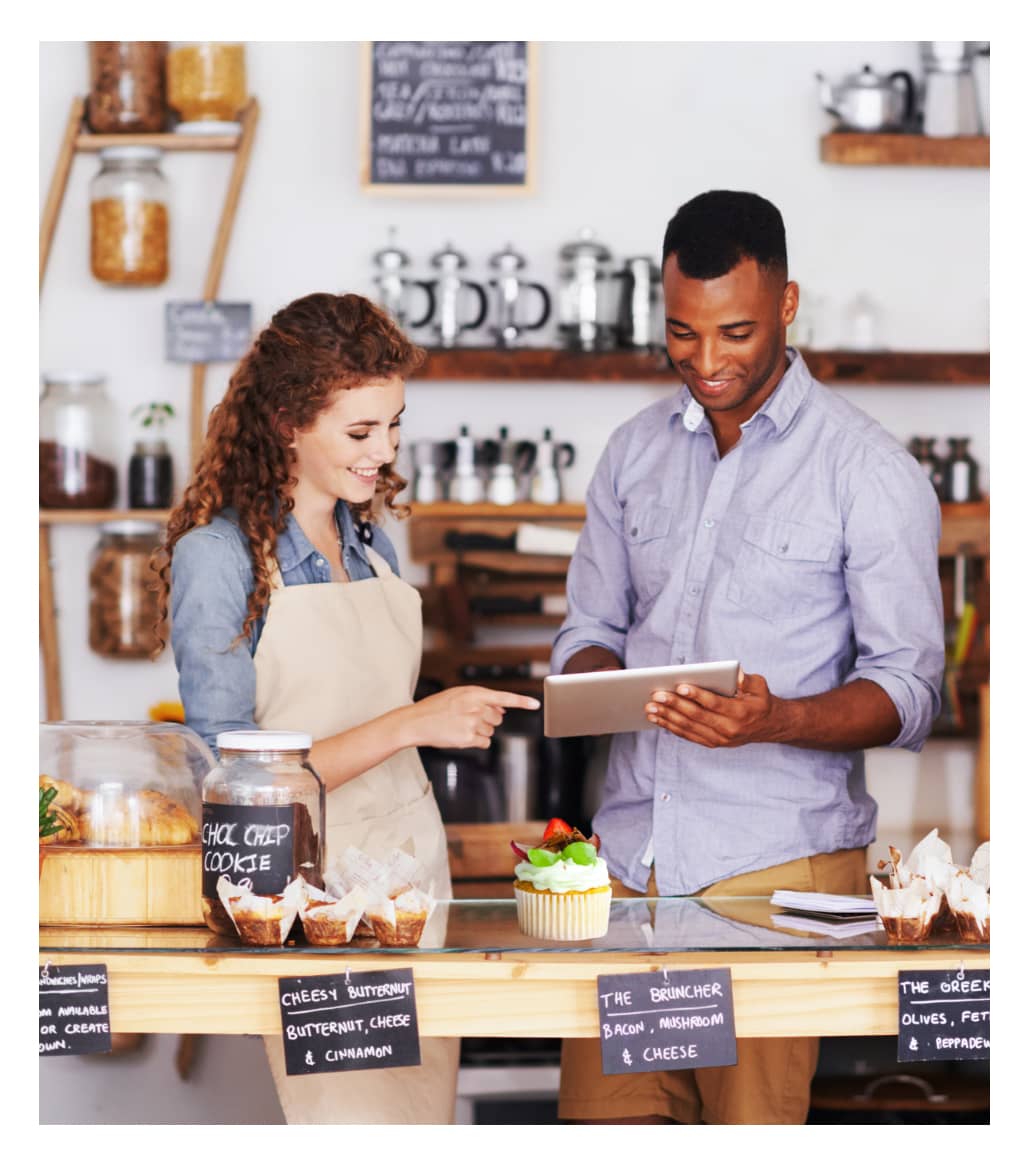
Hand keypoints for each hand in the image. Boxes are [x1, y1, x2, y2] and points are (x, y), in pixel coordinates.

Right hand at [401, 686, 539, 750]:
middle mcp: (476, 707)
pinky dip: (477, 742)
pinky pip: (485, 743)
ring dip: (480, 731)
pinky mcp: (468, 739)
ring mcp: (473, 723)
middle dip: (488, 719)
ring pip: (491, 731)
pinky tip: (462, 735)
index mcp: (474, 693)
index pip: (504, 697)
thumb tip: (503, 709)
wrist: (416, 722)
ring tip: (461, 725)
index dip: (522, 702)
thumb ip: (481, 699)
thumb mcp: (458, 695)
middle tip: (469, 717)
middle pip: (498, 718)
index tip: (536, 705)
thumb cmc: (436, 708)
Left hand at [644, 670, 787, 748]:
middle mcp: (729, 729)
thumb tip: (735, 674)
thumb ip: (748, 679)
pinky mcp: (713, 743)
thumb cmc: (760, 700)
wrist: (769, 726)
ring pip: (689, 728)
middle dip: (674, 705)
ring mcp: (720, 739)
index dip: (697, 695)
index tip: (679, 686)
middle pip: (696, 716)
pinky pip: (689, 736)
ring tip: (650, 708)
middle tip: (655, 695)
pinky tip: (658, 718)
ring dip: (667, 718)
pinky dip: (671, 727)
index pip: (714, 704)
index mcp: (740, 713)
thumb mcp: (760, 686)